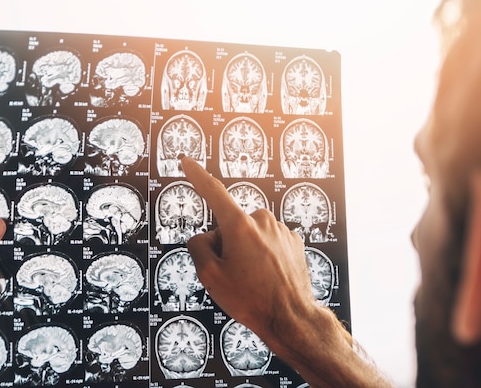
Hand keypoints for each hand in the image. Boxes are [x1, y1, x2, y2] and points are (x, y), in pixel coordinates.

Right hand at [181, 156, 395, 387]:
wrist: (291, 318)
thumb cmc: (253, 300)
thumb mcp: (210, 276)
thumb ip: (198, 247)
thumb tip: (204, 238)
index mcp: (240, 225)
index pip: (213, 191)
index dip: (197, 175)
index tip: (187, 162)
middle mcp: (262, 221)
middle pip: (230, 225)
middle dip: (226, 244)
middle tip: (232, 273)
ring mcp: (280, 231)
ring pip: (249, 234)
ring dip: (245, 251)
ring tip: (252, 279)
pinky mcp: (292, 241)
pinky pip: (267, 242)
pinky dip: (262, 255)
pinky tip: (266, 276)